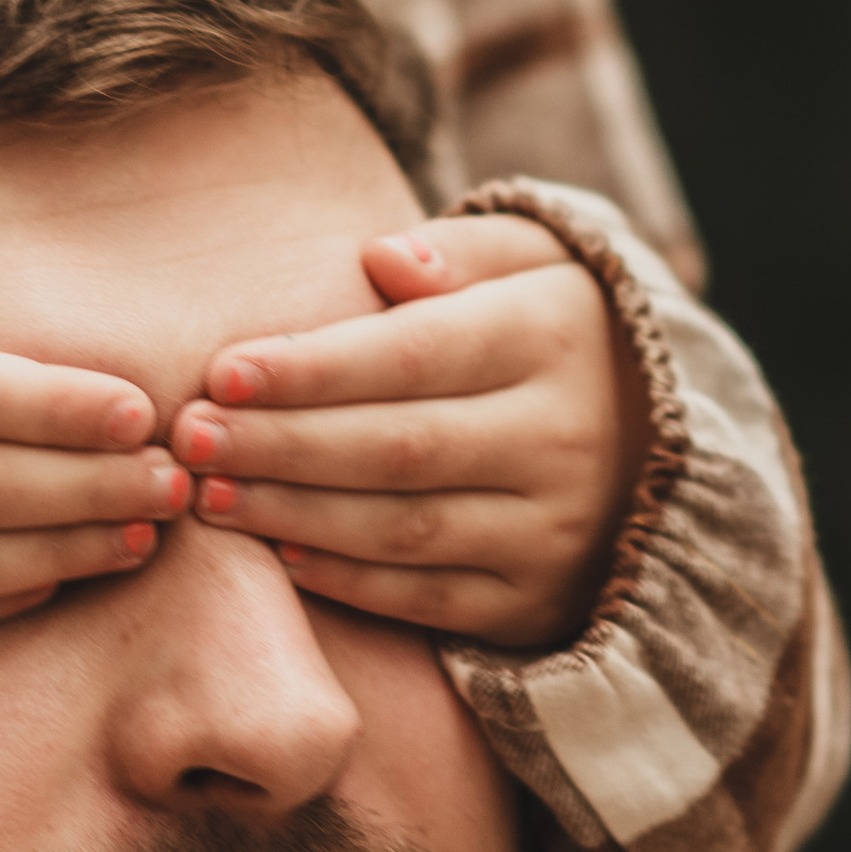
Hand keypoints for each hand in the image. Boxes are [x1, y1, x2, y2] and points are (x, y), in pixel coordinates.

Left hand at [167, 214, 644, 650]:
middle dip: (281, 445)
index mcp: (552, 339)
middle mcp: (561, 439)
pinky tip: (279, 551)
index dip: (312, 369)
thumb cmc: (554, 333)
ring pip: (403, 529)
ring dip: (293, 514)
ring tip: (207, 493)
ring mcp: (550, 530)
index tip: (221, 372)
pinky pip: (427, 599)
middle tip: (187, 438)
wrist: (663, 446)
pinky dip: (347, 581)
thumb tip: (381, 258)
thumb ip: (460, 250)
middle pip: (398, 448)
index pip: (416, 355)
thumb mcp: (535, 262)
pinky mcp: (534, 601)